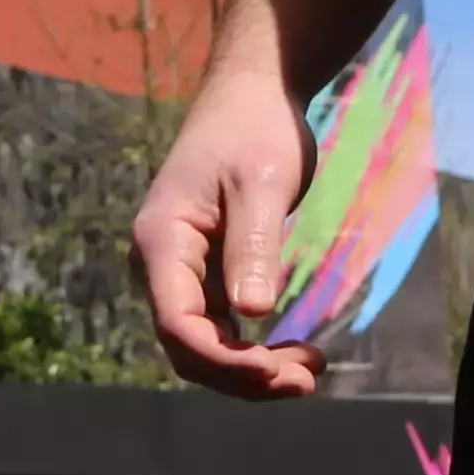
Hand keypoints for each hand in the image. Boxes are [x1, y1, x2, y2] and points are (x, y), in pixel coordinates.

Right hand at [129, 42, 321, 400]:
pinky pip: (221, 330)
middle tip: (307, 380)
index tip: (275, 369)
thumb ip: (253, 246)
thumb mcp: (263, 182)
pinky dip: (255, 350)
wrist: (252, 94)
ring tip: (311, 371)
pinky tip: (299, 353)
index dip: (223, 360)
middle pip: (188, 348)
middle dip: (242, 375)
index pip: (178, 324)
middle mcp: (161, 265)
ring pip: (204, 346)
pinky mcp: (206, 275)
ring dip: (252, 370)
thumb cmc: (255, 128)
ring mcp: (181, 273)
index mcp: (162, 241)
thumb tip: (252, 316)